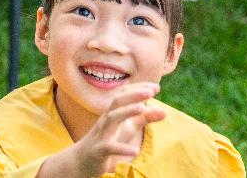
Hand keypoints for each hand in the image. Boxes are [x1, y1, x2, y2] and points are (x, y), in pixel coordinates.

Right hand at [42, 83, 164, 177]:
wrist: (82, 160)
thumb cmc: (107, 140)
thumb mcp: (127, 128)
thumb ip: (144, 119)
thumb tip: (165, 111)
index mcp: (113, 113)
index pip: (124, 95)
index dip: (139, 89)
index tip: (156, 87)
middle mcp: (106, 120)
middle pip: (116, 101)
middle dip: (133, 94)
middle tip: (150, 91)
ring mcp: (101, 134)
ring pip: (111, 118)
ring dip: (126, 112)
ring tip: (141, 108)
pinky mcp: (99, 150)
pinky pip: (110, 147)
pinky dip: (122, 148)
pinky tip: (135, 151)